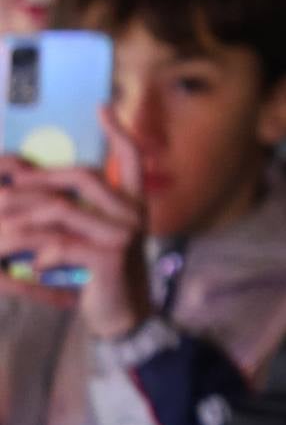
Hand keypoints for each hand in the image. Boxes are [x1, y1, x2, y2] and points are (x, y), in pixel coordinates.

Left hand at [0, 111, 152, 338]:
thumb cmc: (99, 276)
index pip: (131, 158)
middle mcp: (134, 213)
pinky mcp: (108, 256)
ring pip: (63, 209)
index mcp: (131, 204)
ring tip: (2, 233)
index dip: (118, 132)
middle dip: (39, 178)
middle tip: (8, 184)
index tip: (103, 106)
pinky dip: (38, 255)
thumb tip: (35, 189)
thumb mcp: (90, 240)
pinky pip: (60, 243)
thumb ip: (74, 215)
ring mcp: (124, 233)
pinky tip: (32, 268)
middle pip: (83, 176)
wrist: (120, 317)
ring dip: (24, 219)